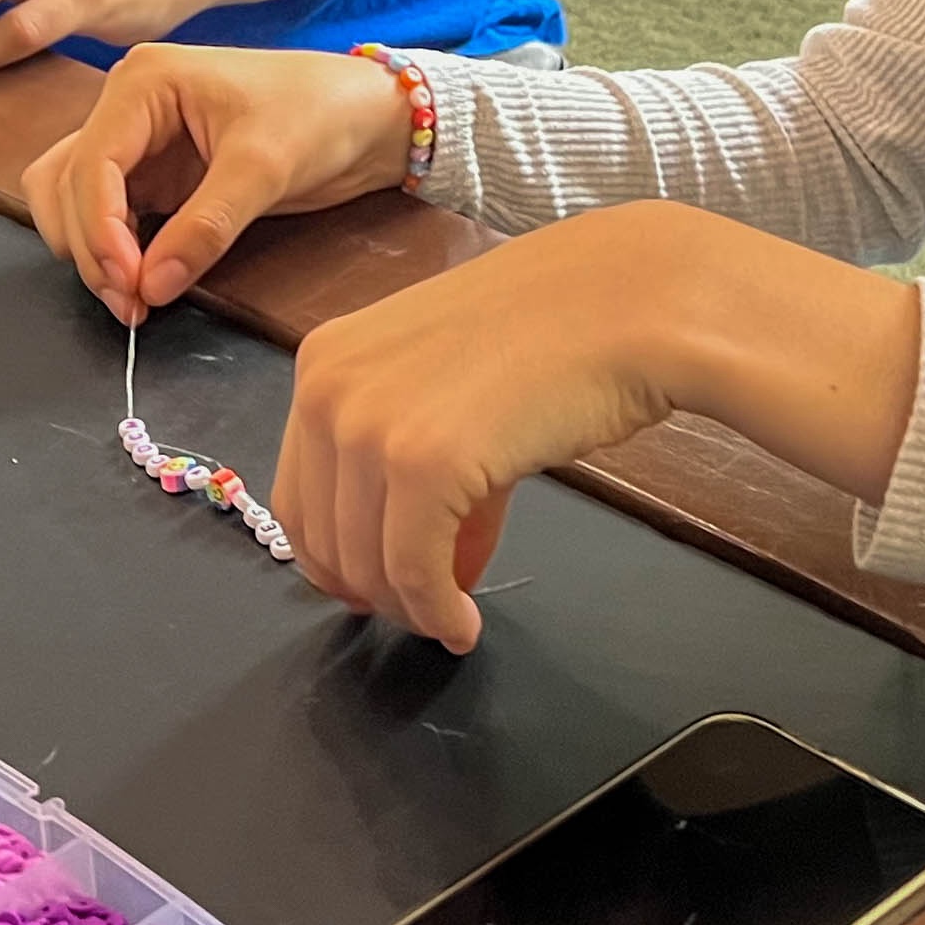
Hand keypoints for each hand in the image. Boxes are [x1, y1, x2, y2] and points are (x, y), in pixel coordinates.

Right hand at [26, 44, 413, 322]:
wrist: (368, 116)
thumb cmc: (321, 114)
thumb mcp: (265, 168)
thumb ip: (205, 227)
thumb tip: (150, 286)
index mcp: (144, 82)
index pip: (90, 164)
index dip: (98, 230)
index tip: (129, 284)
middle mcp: (128, 106)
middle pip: (66, 184)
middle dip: (89, 246)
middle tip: (131, 302)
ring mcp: (138, 140)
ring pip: (73, 199)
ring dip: (90, 251)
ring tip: (132, 298)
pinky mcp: (157, 175)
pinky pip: (109, 214)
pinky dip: (112, 249)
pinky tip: (141, 280)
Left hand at [272, 212, 707, 652]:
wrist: (626, 301)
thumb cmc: (553, 335)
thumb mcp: (446, 387)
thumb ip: (408, 458)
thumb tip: (403, 562)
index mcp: (324, 363)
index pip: (298, 496)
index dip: (335, 559)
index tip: (377, 589)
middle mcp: (328, 389)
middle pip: (321, 539)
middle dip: (375, 589)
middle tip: (428, 608)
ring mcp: (370, 426)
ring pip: (364, 565)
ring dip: (410, 608)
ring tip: (455, 614)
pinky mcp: (424, 465)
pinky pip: (414, 574)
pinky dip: (438, 614)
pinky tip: (464, 624)